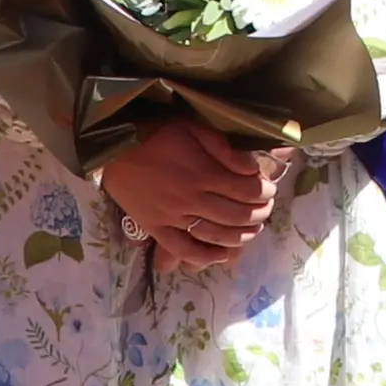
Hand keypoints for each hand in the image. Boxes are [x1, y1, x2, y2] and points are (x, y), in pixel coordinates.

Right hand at [98, 119, 284, 268]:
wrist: (115, 147)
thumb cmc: (157, 134)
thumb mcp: (194, 128)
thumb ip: (224, 148)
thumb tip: (252, 168)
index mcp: (203, 173)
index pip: (246, 190)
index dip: (264, 192)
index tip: (270, 190)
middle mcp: (192, 199)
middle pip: (236, 214)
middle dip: (259, 213)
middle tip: (267, 209)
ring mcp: (173, 218)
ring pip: (216, 235)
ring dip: (241, 235)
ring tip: (253, 229)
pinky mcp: (156, 229)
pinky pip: (184, 250)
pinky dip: (206, 256)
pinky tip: (222, 254)